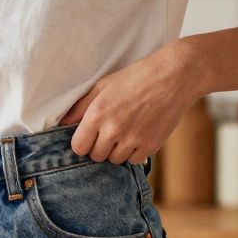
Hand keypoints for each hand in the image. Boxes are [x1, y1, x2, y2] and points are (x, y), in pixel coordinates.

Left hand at [60, 42, 201, 164]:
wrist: (175, 76)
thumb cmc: (136, 77)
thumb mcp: (103, 86)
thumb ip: (80, 107)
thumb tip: (62, 123)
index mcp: (97, 114)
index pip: (78, 147)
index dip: (82, 143)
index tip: (89, 136)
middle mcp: (113, 130)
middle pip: (96, 156)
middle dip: (99, 147)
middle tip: (109, 132)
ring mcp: (133, 139)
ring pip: (115, 160)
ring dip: (116, 151)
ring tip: (125, 132)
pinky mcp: (151, 145)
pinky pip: (134, 161)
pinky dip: (134, 153)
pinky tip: (138, 136)